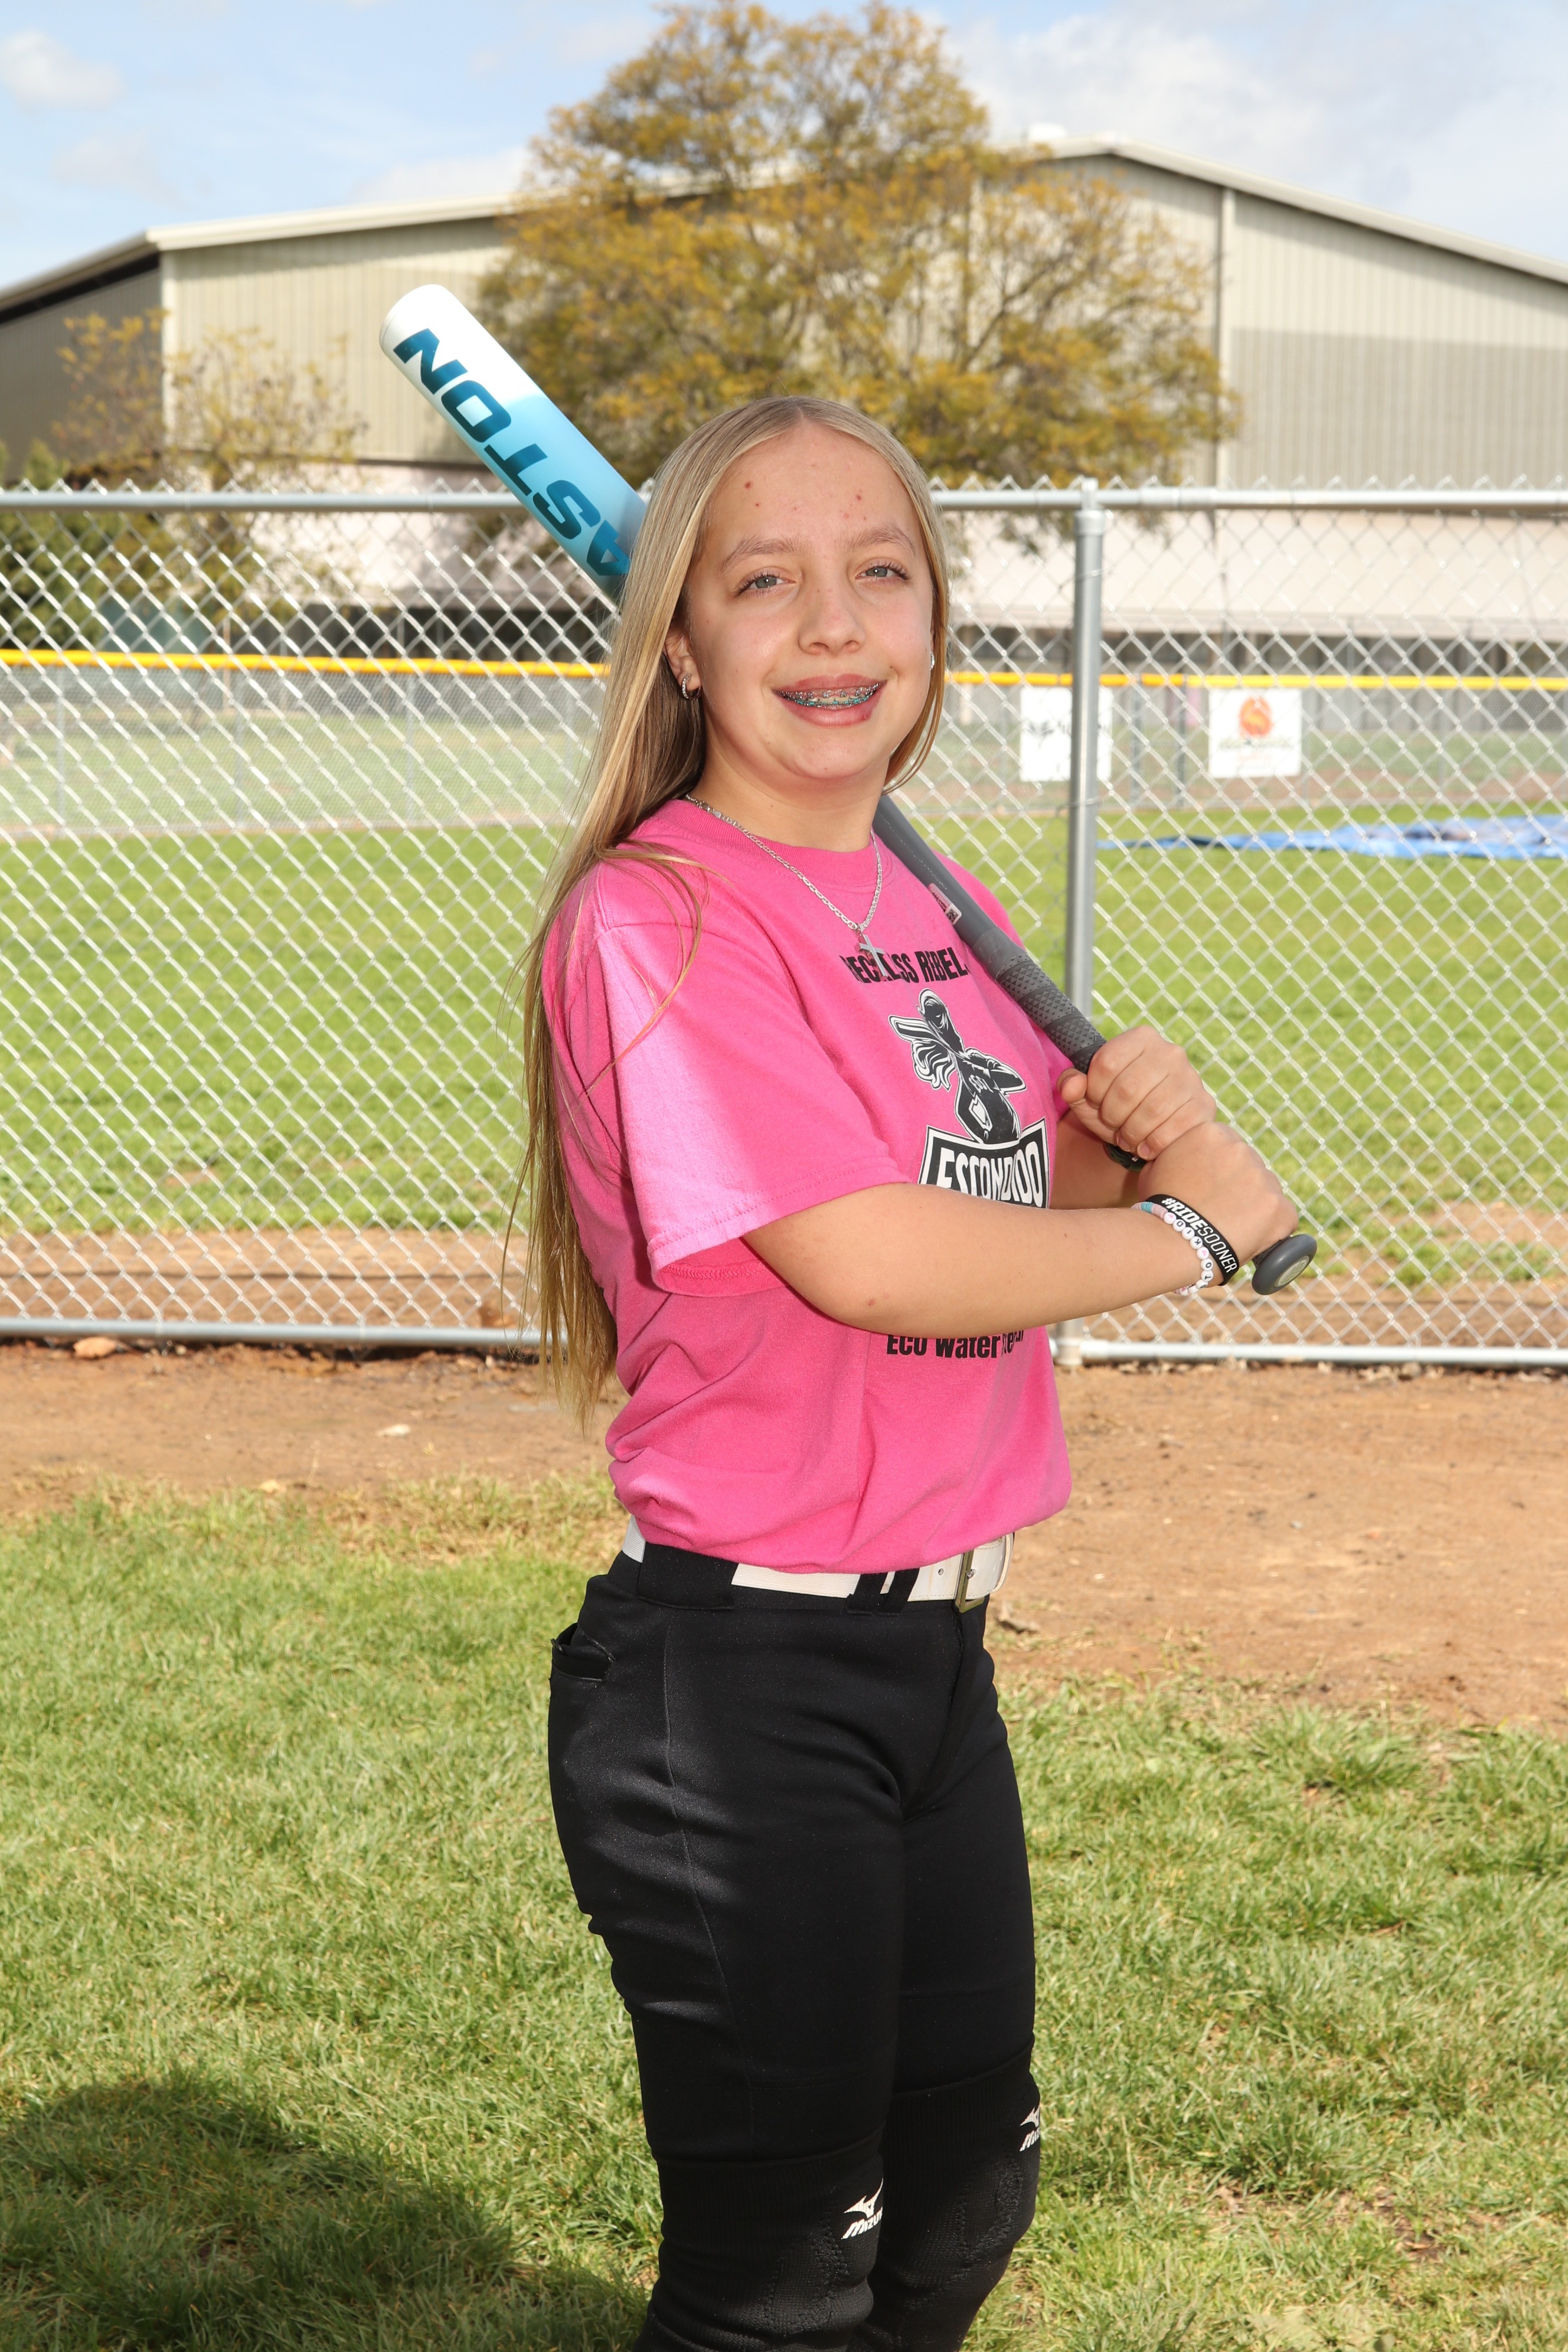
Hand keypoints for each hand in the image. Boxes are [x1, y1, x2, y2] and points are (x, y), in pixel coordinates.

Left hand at [1057, 1026, 1215, 1160]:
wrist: (1155, 1131)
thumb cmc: (1118, 1108)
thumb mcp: (1090, 1096)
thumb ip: (1073, 1085)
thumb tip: (1070, 1085)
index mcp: (1141, 1039)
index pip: (1106, 1062)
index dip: (1094, 1091)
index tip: (1096, 1102)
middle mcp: (1170, 1052)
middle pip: (1127, 1088)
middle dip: (1113, 1115)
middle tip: (1114, 1125)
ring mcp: (1190, 1078)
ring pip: (1151, 1111)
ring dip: (1132, 1133)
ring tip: (1128, 1138)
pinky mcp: (1204, 1105)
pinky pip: (1173, 1128)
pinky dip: (1153, 1144)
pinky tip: (1146, 1147)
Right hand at [1138, 1123, 1296, 1271]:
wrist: (1172, 1243)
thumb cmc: (1159, 1208)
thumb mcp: (1158, 1165)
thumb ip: (1181, 1152)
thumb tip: (1188, 1156)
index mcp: (1213, 1133)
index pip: (1227, 1147)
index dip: (1219, 1170)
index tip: (1210, 1188)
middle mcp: (1243, 1149)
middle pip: (1248, 1166)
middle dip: (1238, 1185)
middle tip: (1217, 1210)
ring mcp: (1263, 1179)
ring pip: (1266, 1190)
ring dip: (1254, 1205)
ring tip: (1228, 1228)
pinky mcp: (1279, 1208)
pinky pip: (1283, 1217)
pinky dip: (1272, 1229)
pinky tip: (1250, 1238)